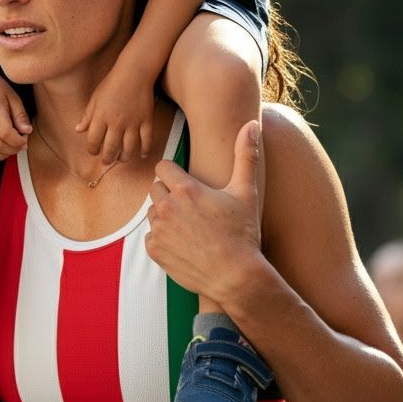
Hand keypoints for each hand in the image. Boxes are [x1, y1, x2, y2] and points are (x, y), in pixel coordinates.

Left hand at [75, 60, 155, 162]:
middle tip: (106, 161)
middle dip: (107, 158)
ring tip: (121, 159)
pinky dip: (145, 149)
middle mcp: (116, 122)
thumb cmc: (112, 83)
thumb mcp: (95, 98)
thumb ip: (87, 115)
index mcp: (101, 116)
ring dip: (124, 157)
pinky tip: (142, 154)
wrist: (134, 72)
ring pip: (129, 148)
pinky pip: (147, 140)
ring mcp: (133, 123)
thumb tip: (78, 130)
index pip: (93, 141)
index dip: (92, 149)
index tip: (93, 151)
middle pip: (110, 148)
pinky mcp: (146, 120)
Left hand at [145, 120, 262, 299]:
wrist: (236, 277)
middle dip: (169, 194)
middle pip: (156, 189)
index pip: (162, 167)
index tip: (186, 185)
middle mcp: (168, 207)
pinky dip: (163, 239)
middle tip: (192, 208)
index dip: (174, 174)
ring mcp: (159, 229)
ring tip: (190, 227)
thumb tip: (252, 124)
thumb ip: (245, 155)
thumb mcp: (246, 192)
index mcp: (186, 189)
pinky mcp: (155, 250)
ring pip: (153, 212)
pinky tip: (184, 244)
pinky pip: (151, 236)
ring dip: (165, 216)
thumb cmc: (243, 233)